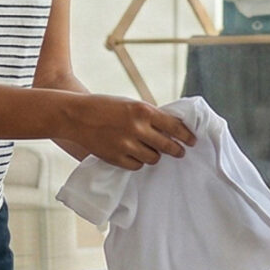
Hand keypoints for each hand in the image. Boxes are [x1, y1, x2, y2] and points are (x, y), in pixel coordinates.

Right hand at [56, 94, 195, 169]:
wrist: (76, 116)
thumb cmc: (105, 107)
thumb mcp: (130, 104)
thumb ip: (149, 116)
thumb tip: (171, 129)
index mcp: (143, 111)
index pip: (174, 126)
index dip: (186, 135)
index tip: (192, 140)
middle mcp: (137, 128)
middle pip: (167, 146)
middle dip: (177, 150)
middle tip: (180, 152)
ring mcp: (126, 145)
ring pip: (153, 158)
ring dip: (155, 155)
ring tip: (151, 151)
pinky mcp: (116, 158)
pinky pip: (137, 166)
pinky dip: (138, 161)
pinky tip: (135, 155)